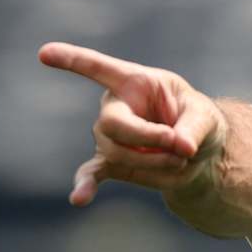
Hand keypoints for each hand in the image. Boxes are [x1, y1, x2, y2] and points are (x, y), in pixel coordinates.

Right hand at [38, 41, 226, 206]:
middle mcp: (114, 107)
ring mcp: (108, 137)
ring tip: (181, 159)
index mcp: (133, 82)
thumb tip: (182, 147)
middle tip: (180, 145)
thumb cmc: (197, 122)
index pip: (98, 67)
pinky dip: (86, 186)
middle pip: (112, 124)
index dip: (72, 59)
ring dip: (154, 162)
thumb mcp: (206, 116)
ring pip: (118, 153)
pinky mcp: (111, 162)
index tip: (44, 53)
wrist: (197, 152)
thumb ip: (194, 128)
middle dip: (148, 138)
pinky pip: (92, 174)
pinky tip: (79, 198)